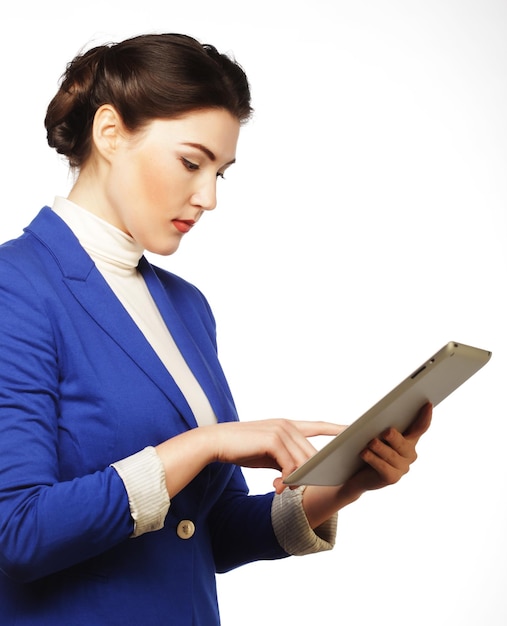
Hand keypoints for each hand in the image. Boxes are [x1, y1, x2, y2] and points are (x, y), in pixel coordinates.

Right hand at [156, 419, 344, 497]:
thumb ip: (286, 461)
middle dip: (312, 473)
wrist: (216, 442)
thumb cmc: (242, 449)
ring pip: (302, 460)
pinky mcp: (273, 439)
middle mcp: (287, 425)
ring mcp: (281, 430)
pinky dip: (286, 479)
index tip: (355, 430)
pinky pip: (290, 464)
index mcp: (288, 426)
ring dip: (296, 480)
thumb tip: (299, 478)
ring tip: (282, 491)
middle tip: (303, 489)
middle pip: (312, 452)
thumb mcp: (268, 456)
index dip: (337, 428)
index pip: (318, 425)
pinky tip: (277, 488)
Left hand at [346, 402, 432, 493]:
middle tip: (387, 431)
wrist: (355, 471)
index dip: (425, 417)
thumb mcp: (371, 431)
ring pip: (392, 455)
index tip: (427, 404)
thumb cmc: (364, 445)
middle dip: (395, 438)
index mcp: (408, 438)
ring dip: (380, 448)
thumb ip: (377, 424)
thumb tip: (378, 417)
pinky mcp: (392, 478)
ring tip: (371, 443)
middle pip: (404, 443)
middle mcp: (409, 453)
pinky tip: (364, 453)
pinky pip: (383, 468)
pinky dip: (373, 459)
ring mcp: (402, 467)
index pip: (419, 427)